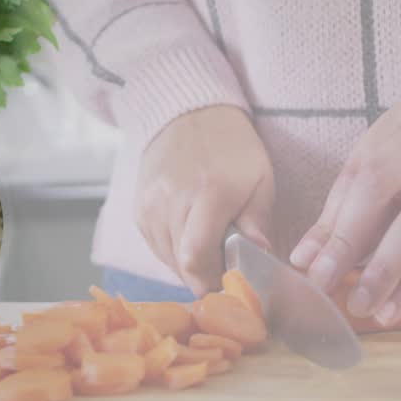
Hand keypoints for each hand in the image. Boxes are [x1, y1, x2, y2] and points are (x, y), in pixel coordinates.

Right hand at [136, 106, 275, 294]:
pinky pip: (155, 246)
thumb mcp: (261, 179)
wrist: (189, 115)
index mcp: (209, 193)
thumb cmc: (232, 148)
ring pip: (166, 259)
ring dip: (189, 266)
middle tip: (224, 272)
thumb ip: (259, 221)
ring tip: (210, 251)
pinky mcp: (139, 209)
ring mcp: (150, 206)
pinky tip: (190, 239)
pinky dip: (174, 253)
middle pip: (181, 264)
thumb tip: (259, 255)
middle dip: (205, 277)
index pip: (197, 256)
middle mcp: (173, 201)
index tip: (228, 284)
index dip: (211, 281)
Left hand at [289, 86, 400, 325]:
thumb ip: (359, 206)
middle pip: (383, 181)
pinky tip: (397, 306)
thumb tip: (306, 258)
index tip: (305, 264)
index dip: (330, 219)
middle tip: (324, 284)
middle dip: (348, 239)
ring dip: (386, 266)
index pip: (361, 167)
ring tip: (362, 304)